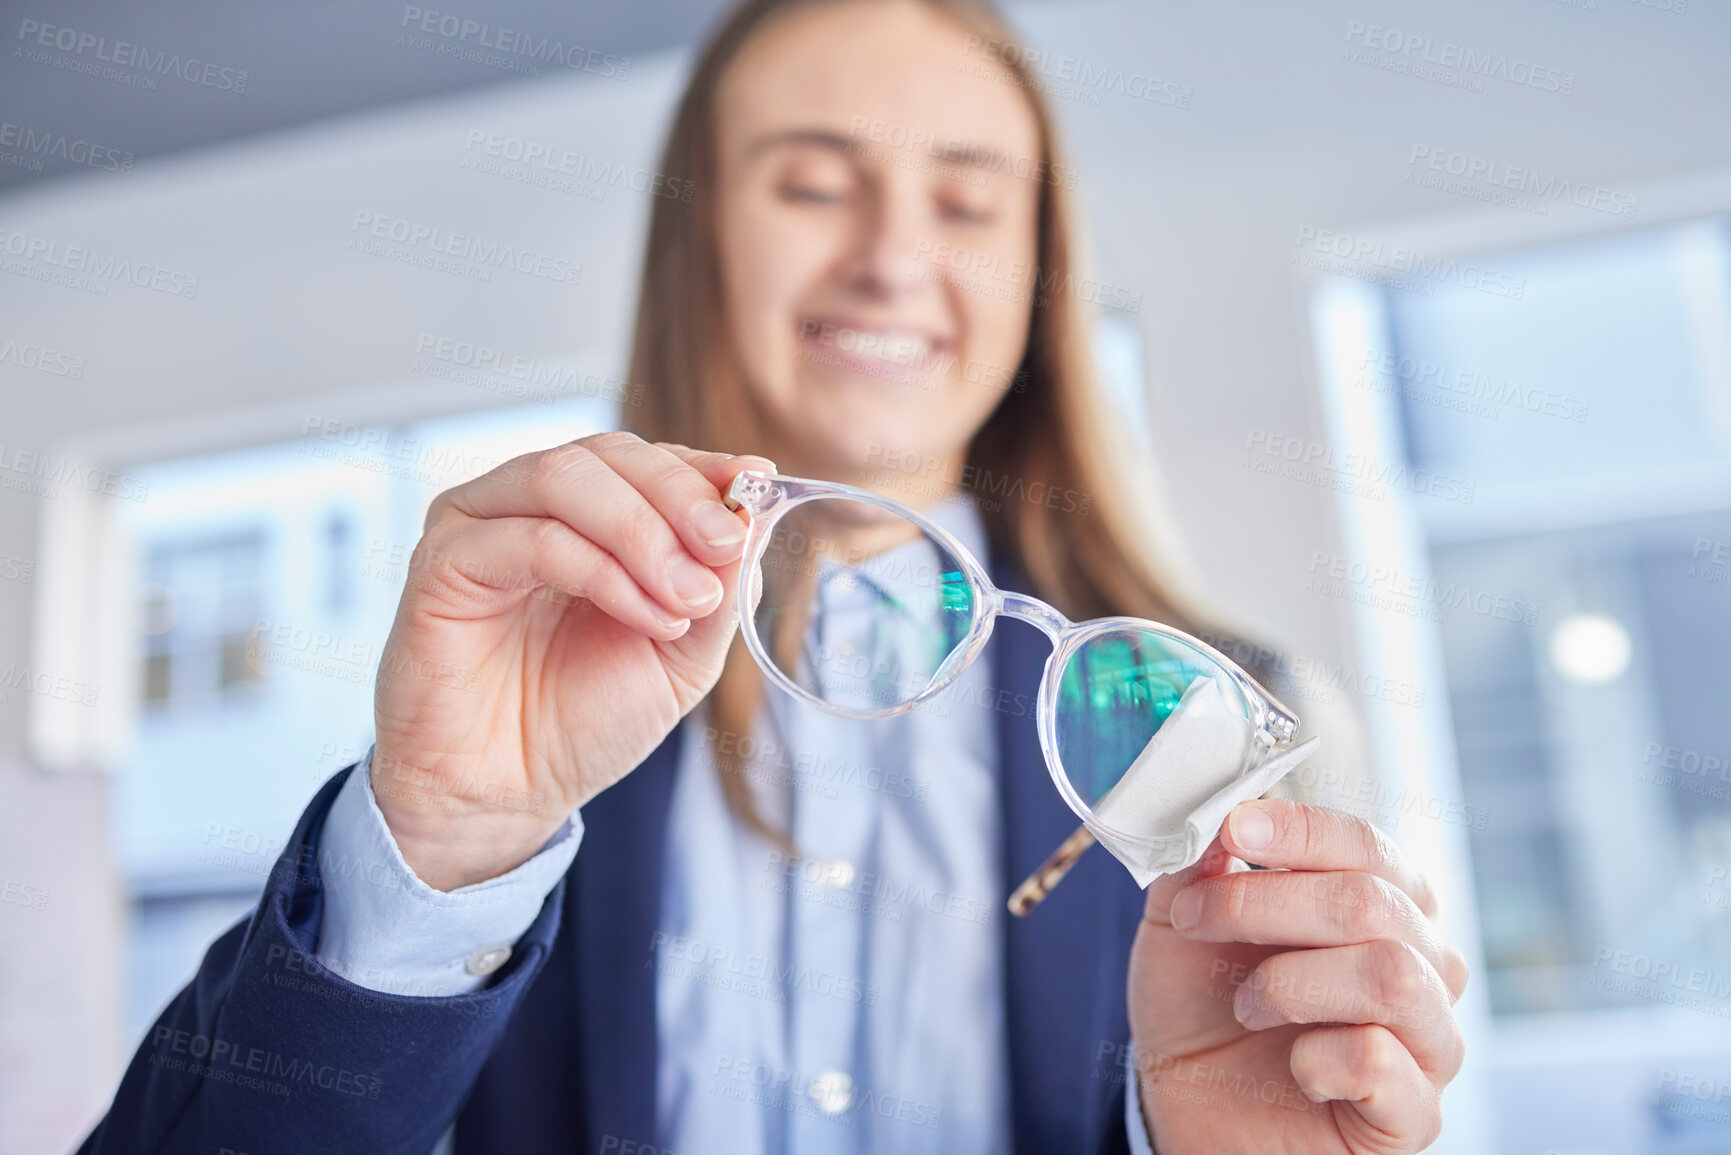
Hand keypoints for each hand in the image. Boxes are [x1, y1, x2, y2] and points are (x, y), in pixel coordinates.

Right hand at [369, 432, 773, 889]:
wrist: (510, 795)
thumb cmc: (584, 721)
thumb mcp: (684, 653)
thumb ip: (719, 583)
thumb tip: (755, 512)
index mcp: (583, 515)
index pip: (644, 458)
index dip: (702, 468)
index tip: (757, 483)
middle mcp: (525, 505)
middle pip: (609, 453)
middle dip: (680, 498)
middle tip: (726, 549)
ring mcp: (478, 526)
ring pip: (566, 477)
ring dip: (644, 533)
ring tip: (687, 598)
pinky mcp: (443, 563)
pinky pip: (533, 539)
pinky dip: (602, 571)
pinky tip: (645, 616)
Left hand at [1126, 800, 1468, 1153]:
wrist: (1187, 1108)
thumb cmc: (1200, 1007)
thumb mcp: (1178, 925)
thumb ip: (1200, 866)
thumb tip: (1224, 817)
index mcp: (1381, 904)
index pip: (1368, 846)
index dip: (1304, 830)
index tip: (1237, 828)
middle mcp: (1422, 964)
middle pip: (1373, 903)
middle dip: (1266, 903)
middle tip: (1197, 919)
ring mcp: (1427, 1041)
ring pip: (1392, 975)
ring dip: (1292, 981)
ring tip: (1246, 1003)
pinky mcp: (1413, 1114)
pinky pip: (1382, 1063)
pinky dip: (1320, 1057)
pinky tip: (1294, 1068)